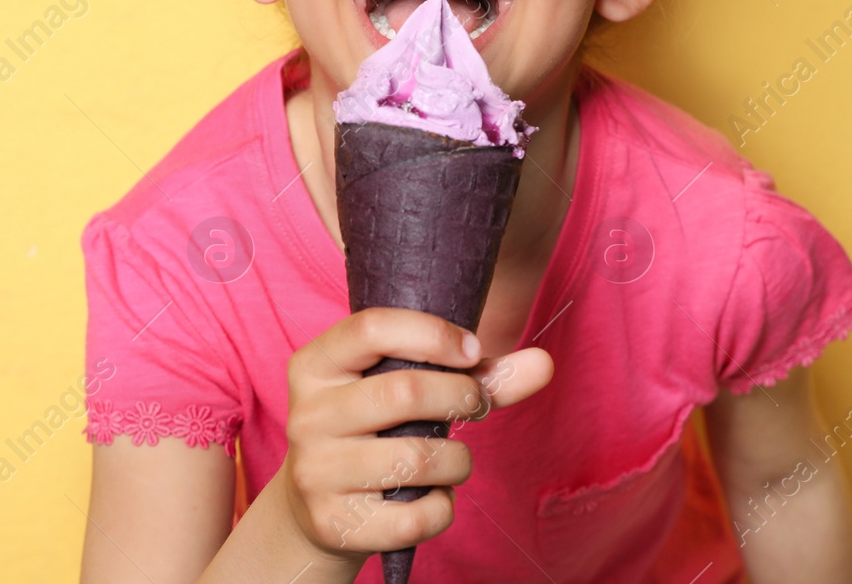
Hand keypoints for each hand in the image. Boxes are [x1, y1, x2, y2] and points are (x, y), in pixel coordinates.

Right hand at [279, 307, 553, 561]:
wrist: (316, 508)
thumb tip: (544, 362)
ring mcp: (315, 471)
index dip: (433, 334)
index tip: (472, 352)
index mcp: (315, 365)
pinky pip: (415, 516)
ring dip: (459, 461)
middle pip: (404, 392)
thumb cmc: (375, 431)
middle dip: (461, 398)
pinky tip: (436, 498)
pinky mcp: (334, 523)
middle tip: (475, 406)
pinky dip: (444, 509)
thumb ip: (474, 373)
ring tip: (455, 461)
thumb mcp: (406, 389)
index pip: (372, 328)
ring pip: (416, 459)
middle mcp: (306, 414)